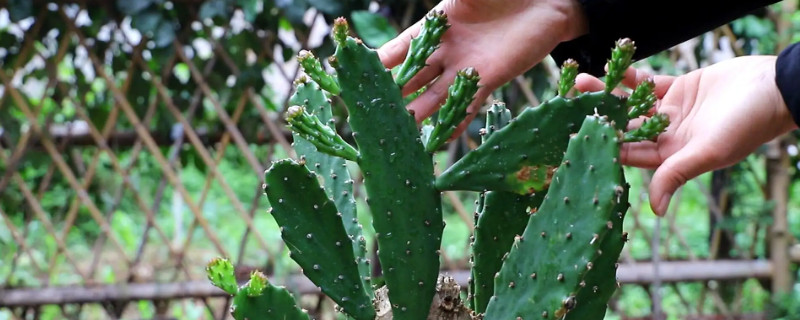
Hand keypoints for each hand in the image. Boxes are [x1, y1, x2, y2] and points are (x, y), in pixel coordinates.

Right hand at [377, 0, 586, 134]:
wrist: (545, 0)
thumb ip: (450, 1)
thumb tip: (429, 11)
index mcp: (435, 27)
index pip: (399, 48)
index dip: (376, 62)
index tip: (351, 75)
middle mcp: (446, 51)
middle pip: (412, 77)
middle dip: (390, 96)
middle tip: (368, 115)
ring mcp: (466, 68)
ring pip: (435, 96)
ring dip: (418, 114)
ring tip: (398, 133)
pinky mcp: (489, 80)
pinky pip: (467, 104)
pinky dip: (453, 121)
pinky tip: (439, 138)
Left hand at [575, 56, 797, 215]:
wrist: (775, 88)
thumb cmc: (746, 124)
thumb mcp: (709, 152)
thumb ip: (677, 174)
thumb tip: (655, 210)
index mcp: (672, 157)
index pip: (629, 155)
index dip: (603, 146)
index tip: (574, 137)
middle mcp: (668, 137)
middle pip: (624, 128)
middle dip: (598, 117)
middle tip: (569, 106)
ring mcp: (672, 113)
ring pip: (632, 105)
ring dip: (608, 94)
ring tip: (582, 82)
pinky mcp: (679, 89)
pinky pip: (648, 84)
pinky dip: (631, 78)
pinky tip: (610, 69)